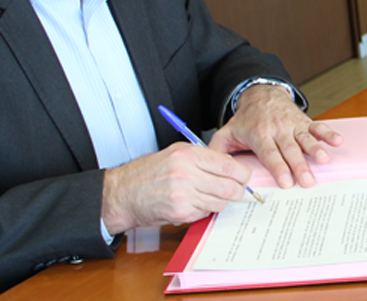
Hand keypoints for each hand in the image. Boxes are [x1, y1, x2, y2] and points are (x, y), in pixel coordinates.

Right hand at [101, 142, 251, 234]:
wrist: (121, 193)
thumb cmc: (147, 173)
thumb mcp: (176, 153)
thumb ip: (204, 158)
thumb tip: (231, 167)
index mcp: (188, 155)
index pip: (229, 165)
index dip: (242, 173)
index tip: (245, 177)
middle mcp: (187, 174)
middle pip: (230, 187)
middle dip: (237, 191)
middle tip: (236, 191)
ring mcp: (183, 195)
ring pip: (220, 202)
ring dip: (219, 201)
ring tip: (207, 196)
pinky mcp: (180, 212)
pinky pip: (205, 213)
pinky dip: (203, 210)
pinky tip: (192, 203)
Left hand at [209, 85, 343, 188]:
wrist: (261, 94)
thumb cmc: (246, 119)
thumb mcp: (226, 132)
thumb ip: (217, 151)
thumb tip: (210, 169)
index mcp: (259, 134)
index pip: (269, 153)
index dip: (278, 167)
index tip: (285, 181)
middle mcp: (277, 130)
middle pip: (289, 150)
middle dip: (299, 166)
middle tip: (307, 181)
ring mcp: (292, 125)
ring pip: (305, 139)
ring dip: (315, 149)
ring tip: (323, 161)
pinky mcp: (304, 121)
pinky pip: (317, 126)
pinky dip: (328, 133)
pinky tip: (337, 141)